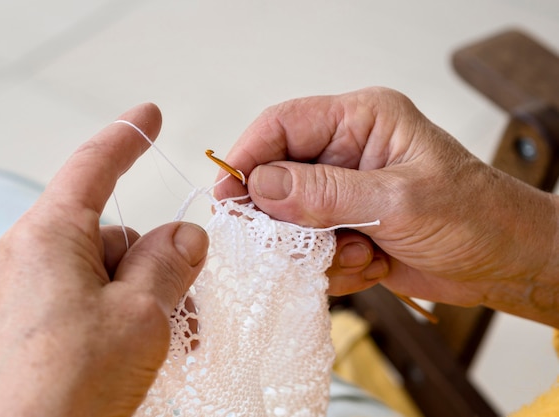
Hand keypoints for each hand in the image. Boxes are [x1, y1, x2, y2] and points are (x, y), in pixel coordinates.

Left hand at [0, 104, 208, 416]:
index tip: (148, 115)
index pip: (92, 166)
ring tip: (170, 342)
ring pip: (105, 273)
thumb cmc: (69, 388)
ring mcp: (25, 294)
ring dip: (146, 298)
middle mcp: (28, 257)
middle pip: (111, 234)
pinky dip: (122, 316)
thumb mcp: (142, 314)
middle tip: (186, 305)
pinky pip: (87, 301)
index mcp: (47, 237)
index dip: (127, 137)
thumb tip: (186, 233)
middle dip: (156, 263)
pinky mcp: (29, 326)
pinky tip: (144, 352)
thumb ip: (169, 261)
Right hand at [215, 87, 558, 326]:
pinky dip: (333, 266)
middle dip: (283, 216)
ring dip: (317, 249)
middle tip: (294, 243)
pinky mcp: (344, 227)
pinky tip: (372, 265)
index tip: (227, 194)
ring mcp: (343, 193)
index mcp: (361, 120)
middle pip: (278, 175)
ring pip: (290, 220)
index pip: (283, 124)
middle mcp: (346, 152)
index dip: (248, 155)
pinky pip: (310, 249)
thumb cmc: (473, 217)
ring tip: (361, 254)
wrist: (503, 264)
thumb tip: (261, 186)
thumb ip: (325, 194)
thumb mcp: (398, 201)